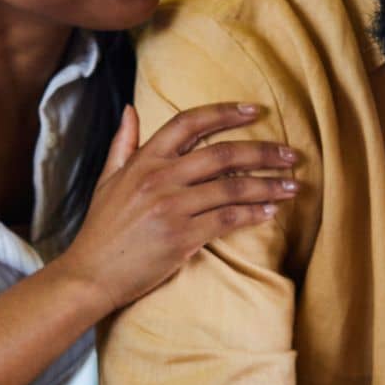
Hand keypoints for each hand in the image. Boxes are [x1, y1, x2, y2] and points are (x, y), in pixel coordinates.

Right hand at [55, 102, 297, 313]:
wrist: (91, 275)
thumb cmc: (102, 229)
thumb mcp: (107, 179)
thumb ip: (123, 143)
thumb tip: (130, 109)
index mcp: (144, 161)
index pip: (189, 122)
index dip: (225, 113)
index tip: (255, 111)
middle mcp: (159, 178)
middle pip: (222, 153)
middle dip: (263, 151)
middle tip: (291, 153)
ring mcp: (172, 208)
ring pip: (231, 188)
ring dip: (268, 185)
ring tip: (293, 184)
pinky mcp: (182, 237)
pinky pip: (228, 219)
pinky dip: (253, 213)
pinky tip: (271, 211)